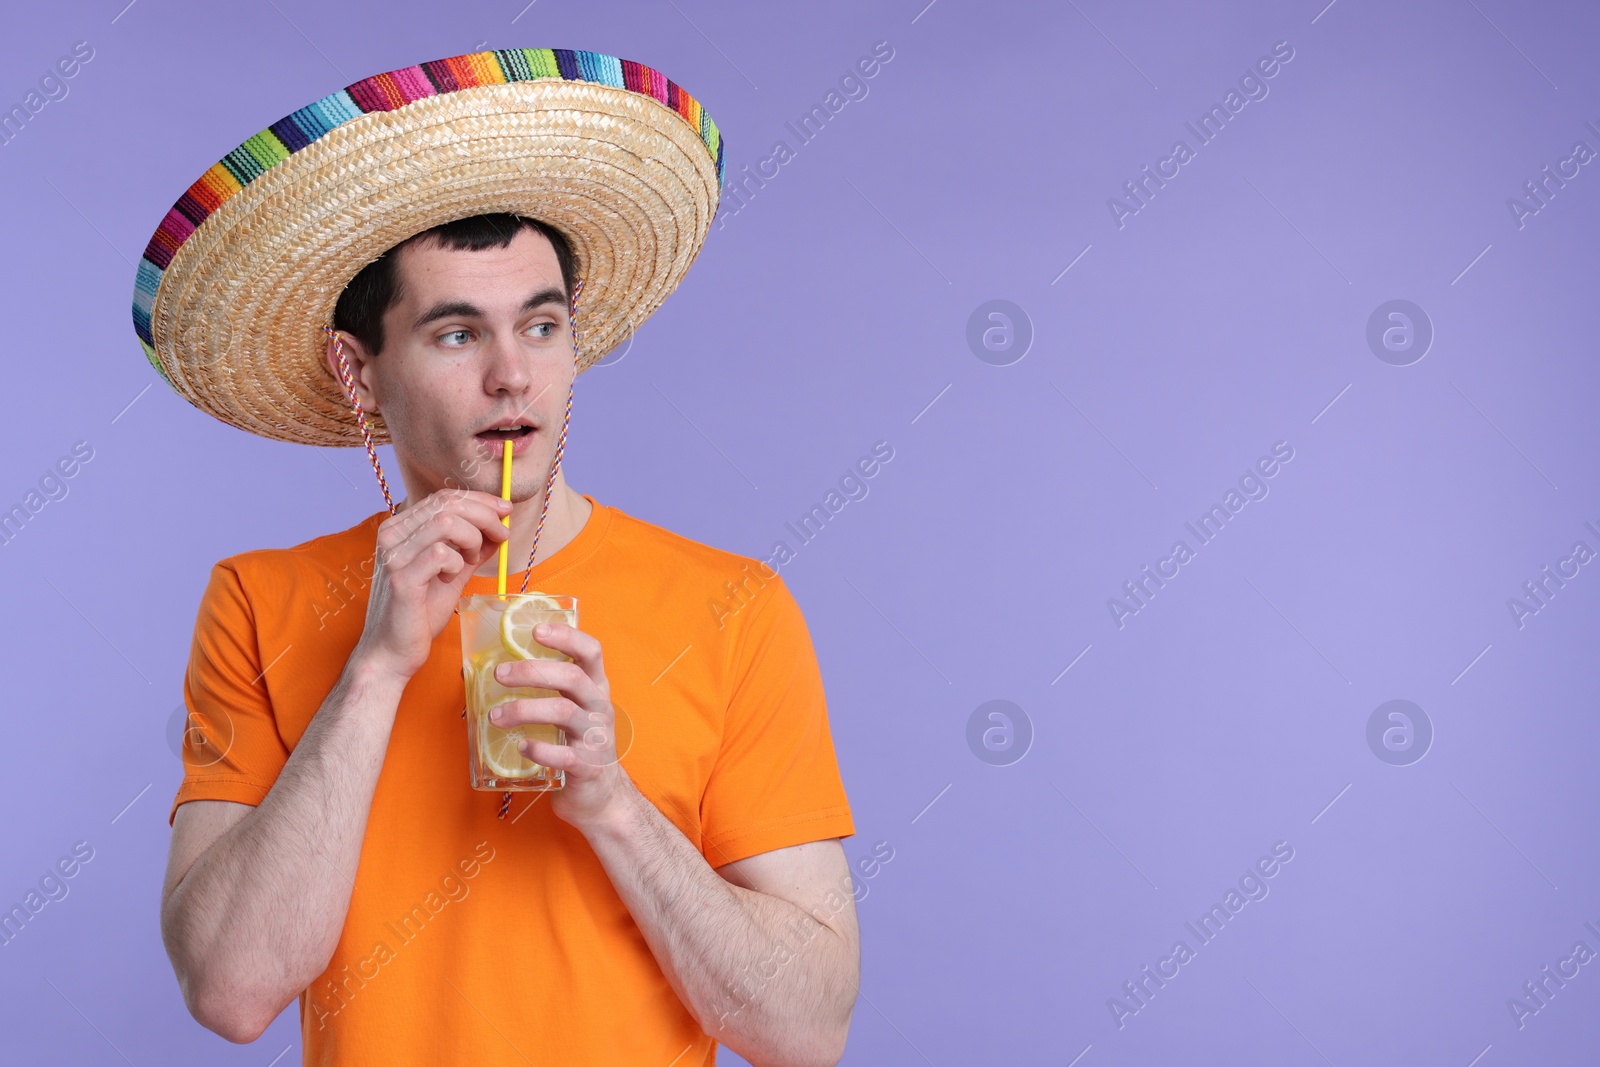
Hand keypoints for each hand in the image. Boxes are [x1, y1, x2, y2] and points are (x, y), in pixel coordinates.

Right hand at [353, 489, 511, 681]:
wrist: (394, 652)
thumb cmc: (420, 613)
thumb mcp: (453, 572)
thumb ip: (472, 549)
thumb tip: (500, 527)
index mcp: (400, 528)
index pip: (444, 497)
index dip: (480, 500)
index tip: (505, 511)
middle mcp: (391, 535)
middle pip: (447, 504)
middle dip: (485, 516)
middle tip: (502, 535)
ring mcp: (393, 555)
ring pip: (446, 523)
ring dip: (472, 539)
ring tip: (471, 560)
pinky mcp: (401, 578)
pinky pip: (441, 553)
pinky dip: (457, 563)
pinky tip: (451, 577)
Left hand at [491, 620, 633, 831]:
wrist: (601, 796)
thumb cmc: (577, 745)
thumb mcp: (573, 711)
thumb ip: (550, 690)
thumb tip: (497, 667)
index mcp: (596, 688)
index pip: (591, 651)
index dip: (566, 637)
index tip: (536, 631)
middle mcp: (599, 707)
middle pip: (571, 677)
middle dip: (531, 672)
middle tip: (499, 674)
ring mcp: (596, 737)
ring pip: (563, 712)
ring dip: (524, 709)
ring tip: (495, 716)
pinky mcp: (588, 767)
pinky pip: (564, 755)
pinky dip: (540, 749)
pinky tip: (521, 746)